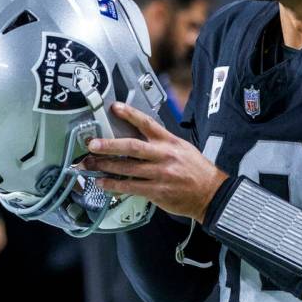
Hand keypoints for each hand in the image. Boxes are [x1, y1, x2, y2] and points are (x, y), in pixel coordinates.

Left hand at [79, 102, 228, 222]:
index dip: (130, 114)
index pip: (147, 124)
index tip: (115, 108)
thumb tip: (138, 137)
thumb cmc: (196, 170)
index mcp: (170, 142)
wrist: (211, 193)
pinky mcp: (157, 191)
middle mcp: (164, 155)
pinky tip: (103, 183)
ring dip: (106, 166)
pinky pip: (131, 187)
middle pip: (132, 147)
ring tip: (90, 165)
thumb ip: (161, 143)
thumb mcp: (182, 148)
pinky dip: (114, 185)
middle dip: (109, 145)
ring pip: (127, 168)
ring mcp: (160, 174)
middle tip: (92, 144)